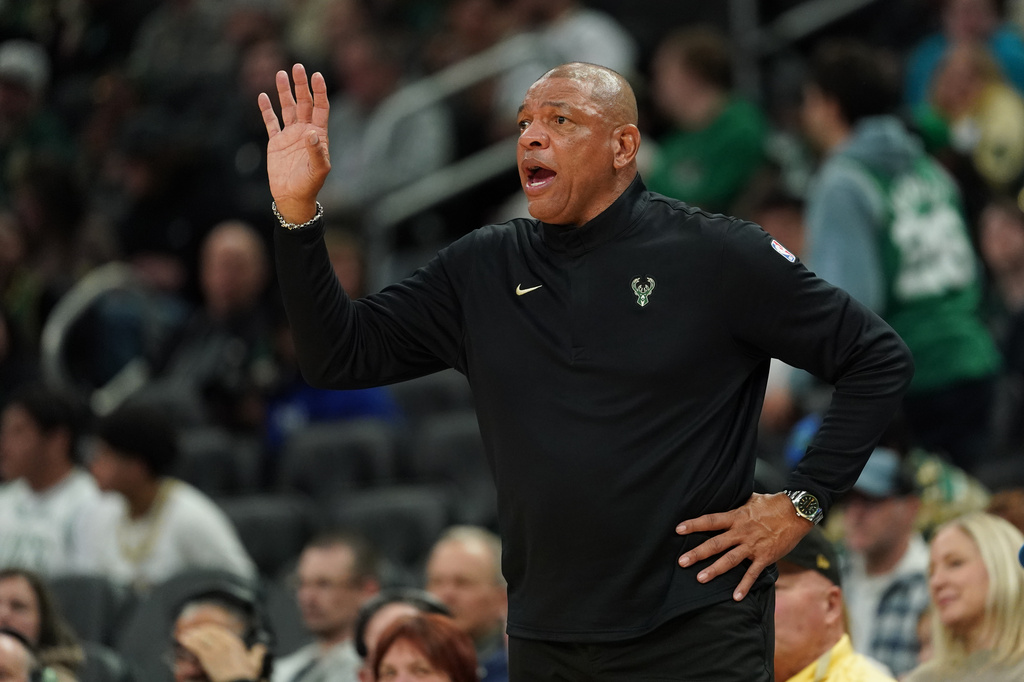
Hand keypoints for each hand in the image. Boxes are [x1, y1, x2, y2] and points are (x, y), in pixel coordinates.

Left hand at [177, 623, 266, 681]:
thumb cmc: (245, 675)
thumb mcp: (254, 662)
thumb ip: (257, 653)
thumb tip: (260, 648)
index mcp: (235, 642)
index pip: (219, 631)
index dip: (210, 629)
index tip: (204, 629)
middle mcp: (225, 643)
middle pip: (209, 632)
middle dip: (199, 630)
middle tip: (192, 630)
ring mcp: (216, 650)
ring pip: (202, 637)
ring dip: (192, 635)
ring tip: (184, 635)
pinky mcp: (208, 658)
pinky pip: (197, 646)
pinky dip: (189, 641)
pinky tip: (183, 640)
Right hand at [257, 63, 330, 223]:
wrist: (292, 197)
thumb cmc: (310, 185)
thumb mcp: (319, 170)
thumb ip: (317, 151)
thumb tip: (312, 132)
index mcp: (318, 135)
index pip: (320, 108)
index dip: (319, 92)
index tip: (317, 75)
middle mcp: (305, 131)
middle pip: (303, 103)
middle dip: (301, 85)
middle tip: (297, 67)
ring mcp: (290, 135)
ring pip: (287, 108)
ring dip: (284, 92)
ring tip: (280, 73)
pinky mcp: (276, 142)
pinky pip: (271, 121)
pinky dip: (266, 109)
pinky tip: (262, 96)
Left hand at [675, 492, 811, 600]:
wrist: (797, 512)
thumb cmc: (773, 504)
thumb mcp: (751, 499)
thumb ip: (737, 505)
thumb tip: (725, 500)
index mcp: (736, 517)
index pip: (711, 520)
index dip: (694, 524)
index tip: (678, 529)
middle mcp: (741, 532)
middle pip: (716, 543)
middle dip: (698, 553)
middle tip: (681, 561)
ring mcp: (753, 546)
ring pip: (730, 559)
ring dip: (714, 570)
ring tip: (700, 578)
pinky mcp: (765, 557)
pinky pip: (752, 573)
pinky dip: (744, 585)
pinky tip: (735, 597)